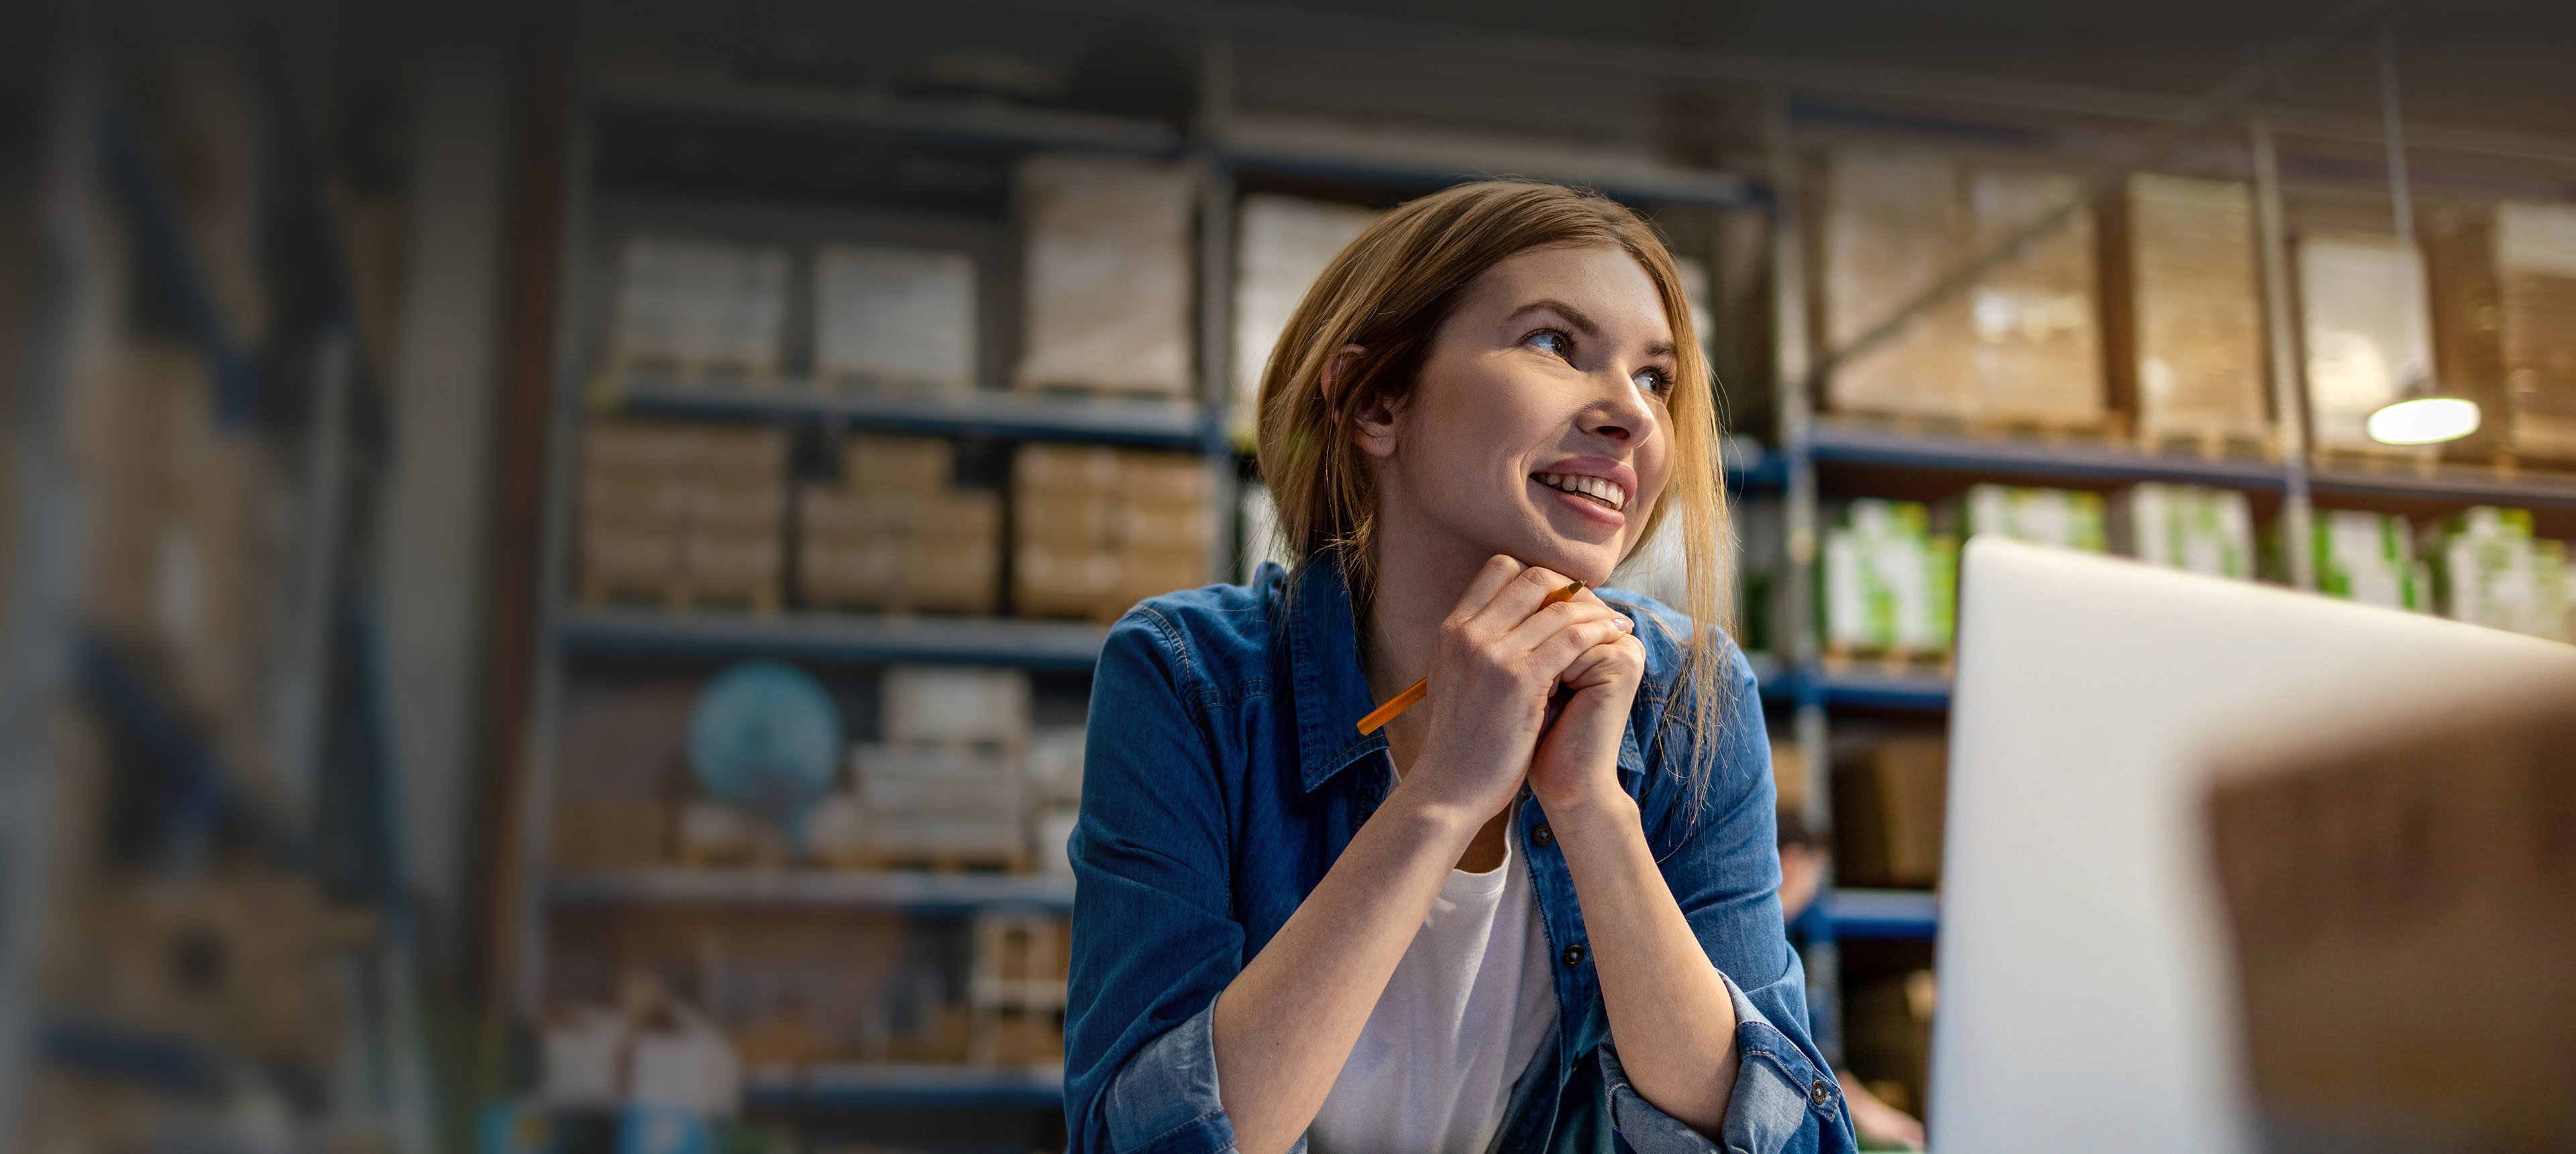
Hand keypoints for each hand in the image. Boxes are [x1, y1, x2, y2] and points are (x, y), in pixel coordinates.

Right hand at [1399, 557, 1635, 821]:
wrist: (1450, 787)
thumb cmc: (1460, 741)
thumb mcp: (1454, 678)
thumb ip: (1476, 646)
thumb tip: (1514, 619)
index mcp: (1452, 629)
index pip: (1501, 569)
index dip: (1539, 577)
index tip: (1563, 599)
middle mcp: (1469, 633)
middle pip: (1532, 577)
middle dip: (1570, 588)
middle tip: (1595, 607)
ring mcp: (1493, 654)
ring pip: (1558, 606)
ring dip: (1595, 611)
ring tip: (1617, 624)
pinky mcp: (1519, 680)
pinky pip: (1572, 638)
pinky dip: (1599, 632)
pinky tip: (1616, 639)